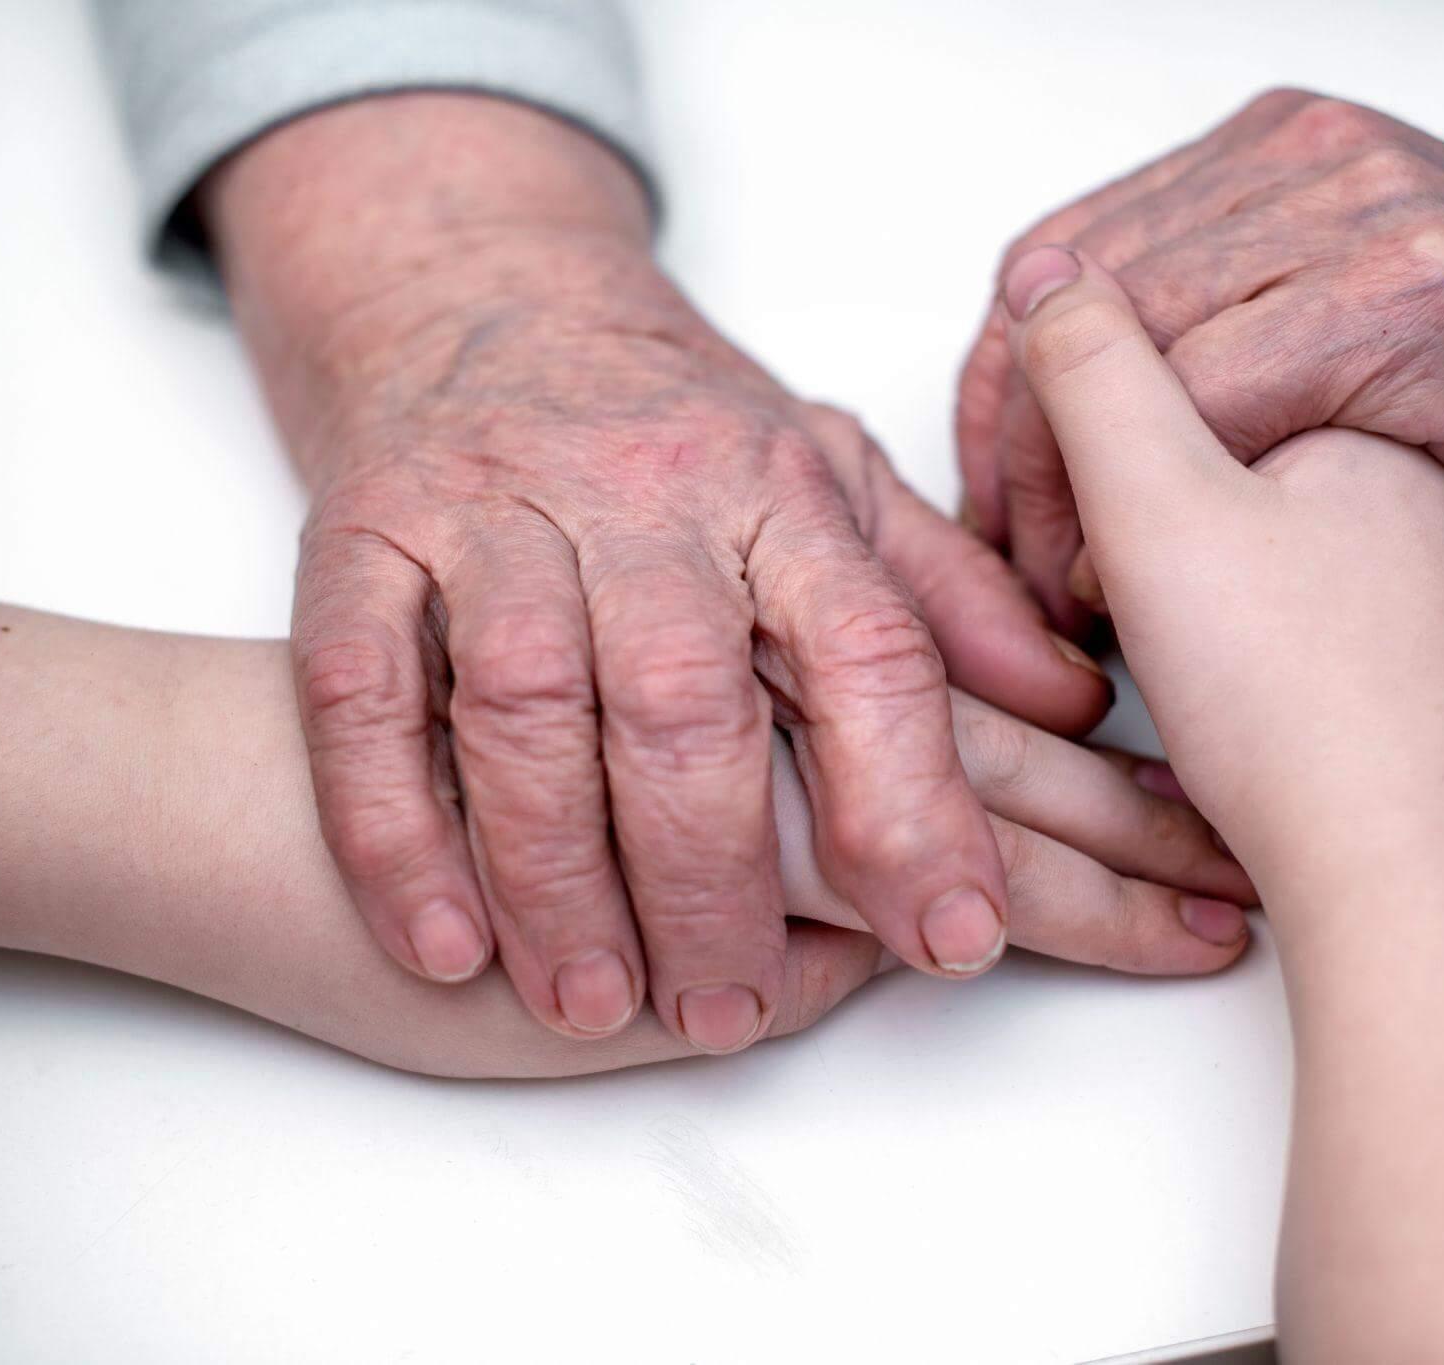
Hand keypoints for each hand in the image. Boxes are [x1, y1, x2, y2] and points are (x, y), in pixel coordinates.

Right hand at [202, 95, 1121, 1053]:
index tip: (959, 938)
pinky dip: (395, 827)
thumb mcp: (834, 480)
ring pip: (523, 708)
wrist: (480, 296)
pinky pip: (363, 692)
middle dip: (712, 877)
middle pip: (684, 701)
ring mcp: (492, 511)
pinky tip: (443, 942)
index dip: (916, 803)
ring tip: (597, 1002)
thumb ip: (946, 599)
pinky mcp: (361, 535)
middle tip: (728, 1009)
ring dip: (556, 877)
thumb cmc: (678, 422)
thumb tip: (1083, 704)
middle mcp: (643, 496)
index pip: (870, 650)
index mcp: (783, 492)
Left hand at [961, 89, 1443, 657]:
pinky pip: (1220, 397)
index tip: (982, 497)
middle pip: (1070, 297)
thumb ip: (1216, 314)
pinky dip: (1151, 503)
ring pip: (1130, 344)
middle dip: (1010, 445)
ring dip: (1067, 486)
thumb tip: (1064, 381)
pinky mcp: (1417, 304)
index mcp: (1272, 153)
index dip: (992, 389)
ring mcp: (1367, 217)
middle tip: (998, 560)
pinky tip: (1131, 582)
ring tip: (1056, 587)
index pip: (1057, 258)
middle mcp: (1309, 160)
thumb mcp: (1340, 313)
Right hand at [999, 247, 1443, 887]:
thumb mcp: (1162, 514)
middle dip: (1105, 493)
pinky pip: (1282, 569)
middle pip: (1200, 419)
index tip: (1038, 539)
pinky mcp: (1411, 621)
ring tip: (1131, 628)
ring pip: (1236, 499)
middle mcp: (1408, 448)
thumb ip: (1094, 375)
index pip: (1160, 344)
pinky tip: (1205, 660)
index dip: (1060, 438)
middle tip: (1069, 586)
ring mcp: (1420, 539)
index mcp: (1366, 382)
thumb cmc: (1307, 716)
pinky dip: (1216, 599)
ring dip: (1154, 549)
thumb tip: (1048, 271)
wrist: (1423, 892)